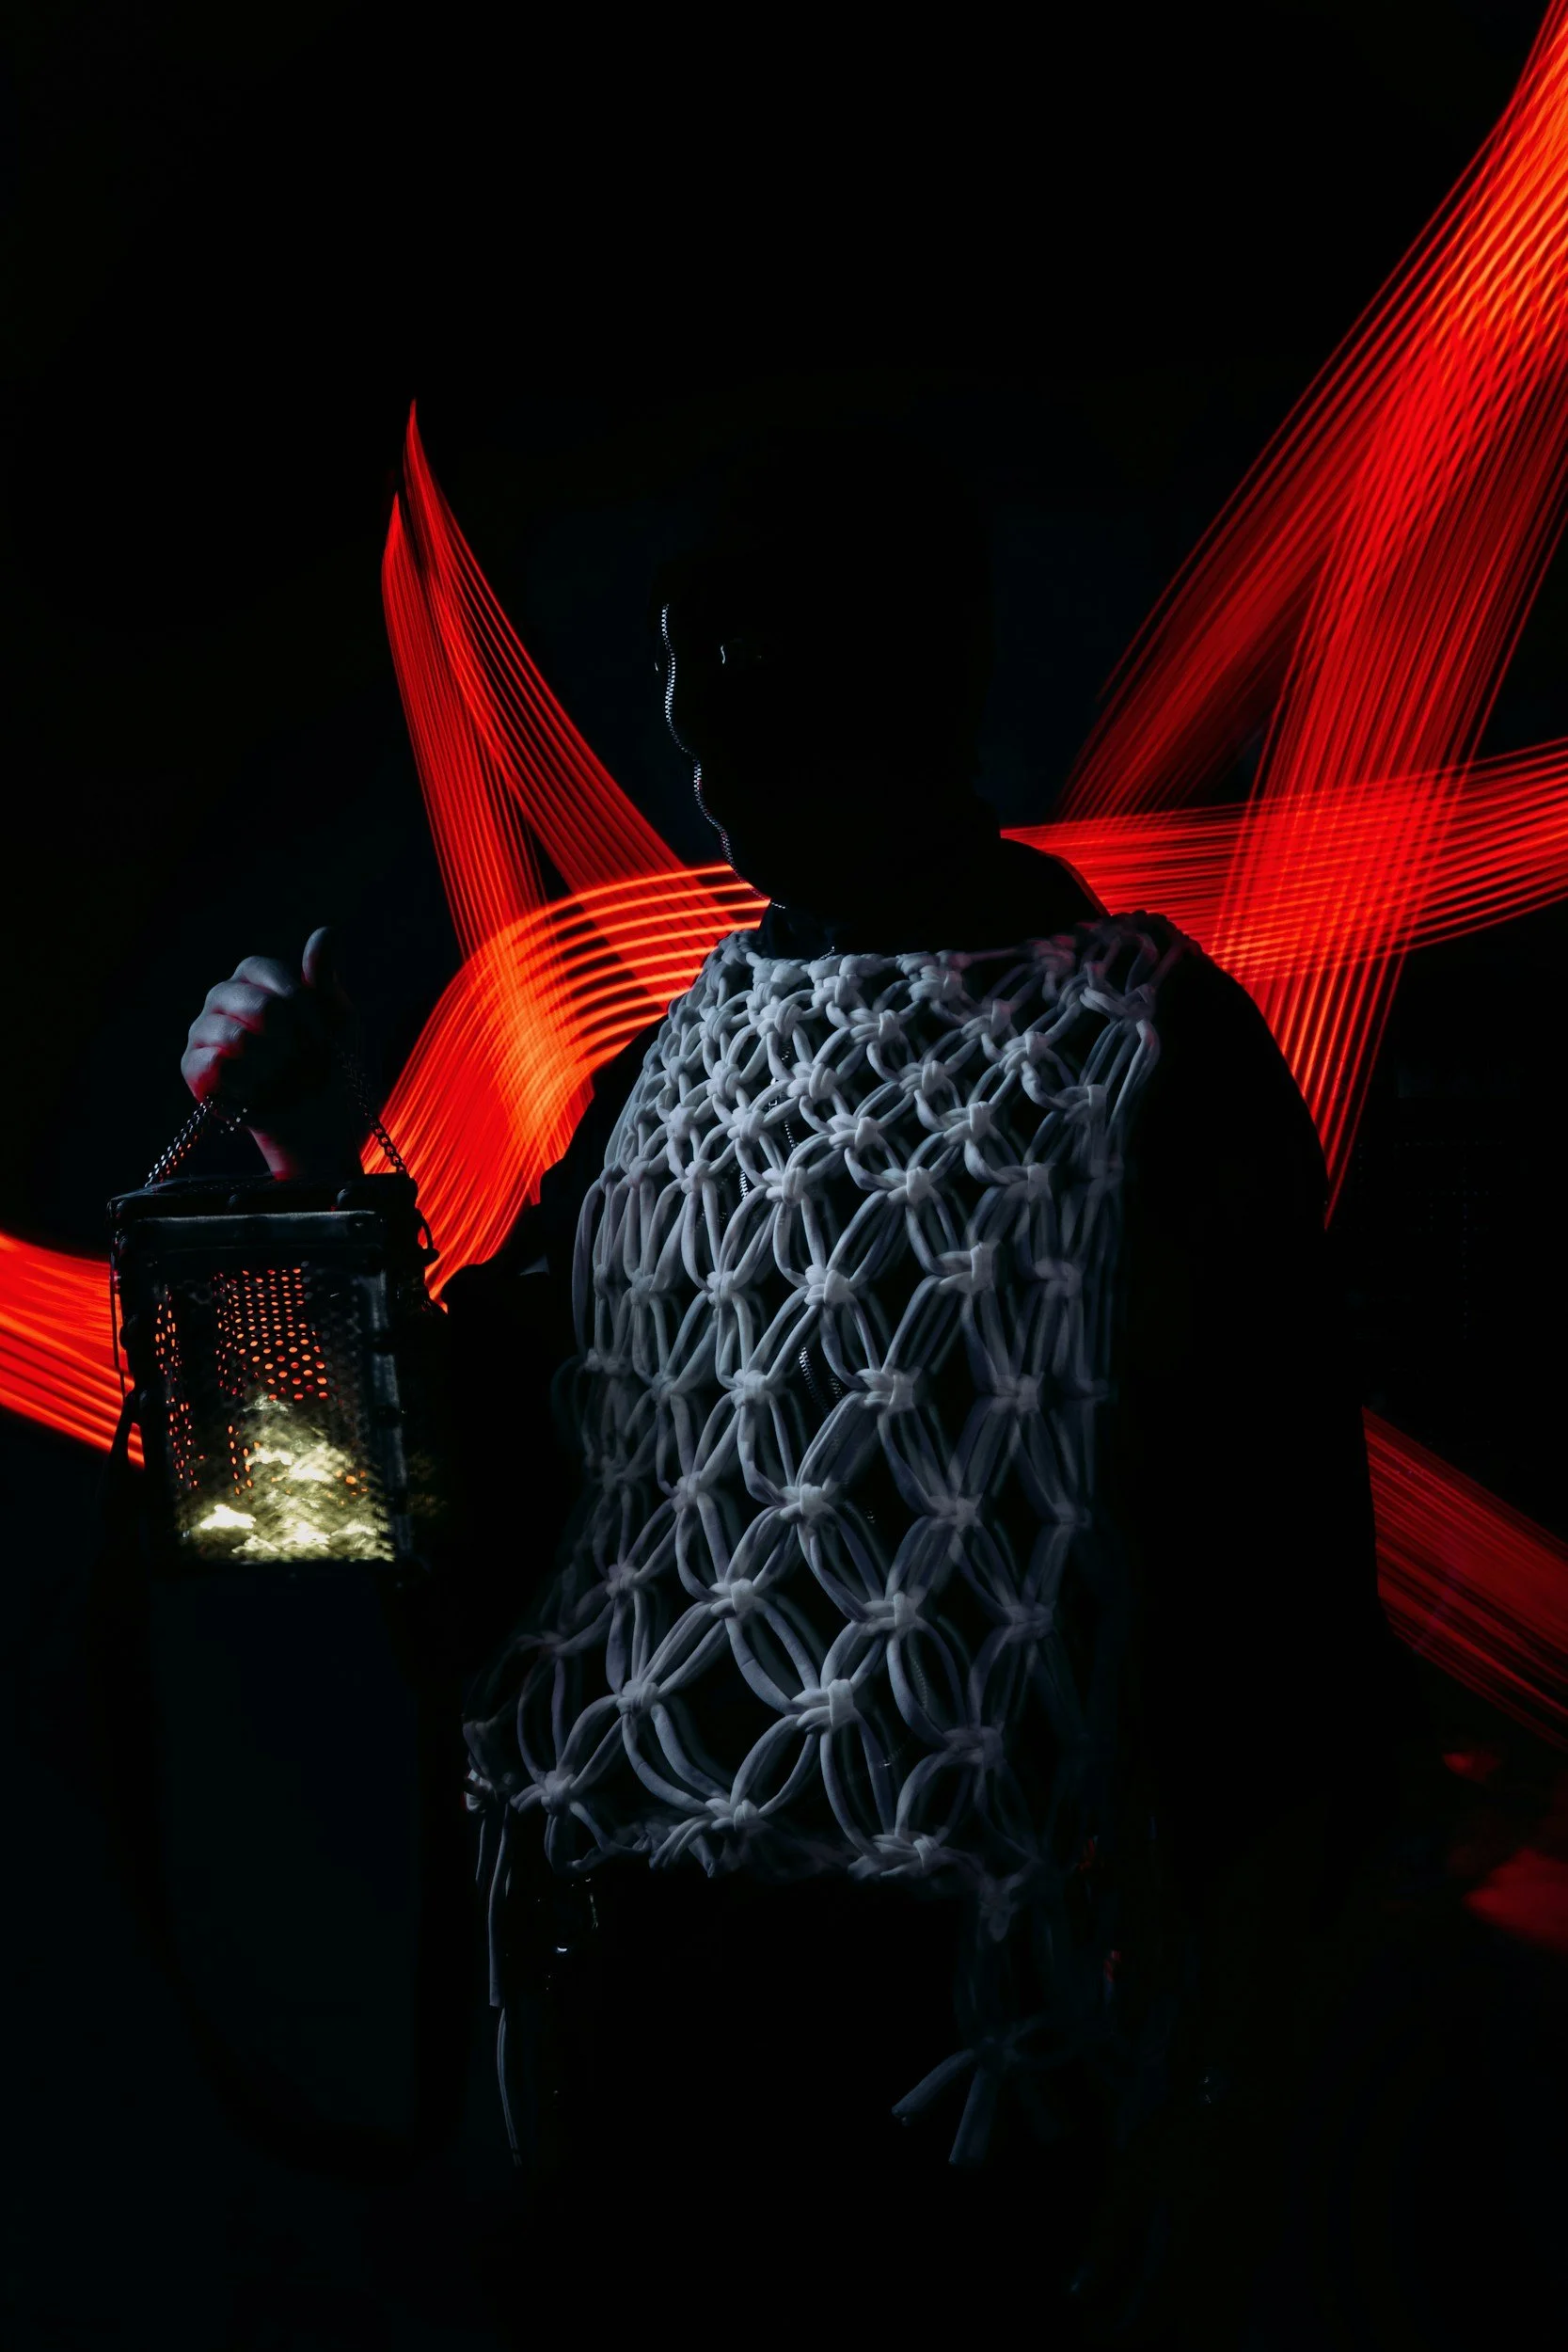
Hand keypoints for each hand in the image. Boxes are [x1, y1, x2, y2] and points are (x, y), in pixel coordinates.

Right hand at [181, 925, 367, 1182]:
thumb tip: (325, 931)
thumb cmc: (327, 1066)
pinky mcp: (193, 1069)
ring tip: (280, 1077)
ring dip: (273, 1067)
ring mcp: (202, 1032)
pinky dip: (248, 1085)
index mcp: (254, 978)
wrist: (315, 1122)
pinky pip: (215, 1067)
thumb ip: (326, 979)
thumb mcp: (339, 1021)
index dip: (299, 1005)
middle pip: (256, 1005)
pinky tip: (257, 1092)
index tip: (319, 1035)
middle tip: (301, 1060)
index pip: (264, 970)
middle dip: (292, 1041)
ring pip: (235, 1038)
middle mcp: (221, 998)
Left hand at [1066, 2074, 1282, 2345]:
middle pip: (1203, 2341)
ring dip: (1188, 2336)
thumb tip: (1080, 2291)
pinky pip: (1237, 2302)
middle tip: (1121, 2333)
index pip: (1155, 2323)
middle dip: (1162, 2346)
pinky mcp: (1264, 2250)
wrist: (1245, 2096)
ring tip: (1147, 2323)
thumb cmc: (1183, 2130)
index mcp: (1195, 2251)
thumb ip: (1109, 2237)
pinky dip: (1209, 2316)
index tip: (1093, 2331)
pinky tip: (1180, 2302)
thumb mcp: (1134, 2175)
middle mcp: (1232, 2268)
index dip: (1121, 2339)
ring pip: (1225, 2328)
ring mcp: (1255, 2262)